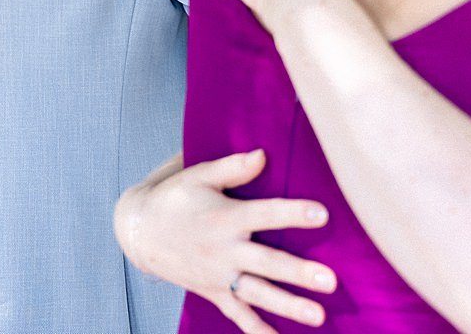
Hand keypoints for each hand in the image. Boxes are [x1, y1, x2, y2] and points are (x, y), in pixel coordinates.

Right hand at [116, 150, 334, 332]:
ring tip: (318, 316)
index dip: (293, 213)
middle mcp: (224, 250)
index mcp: (224, 217)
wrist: (140, 232)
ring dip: (288, 305)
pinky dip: (258, 330)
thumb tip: (263, 154)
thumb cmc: (175, 198)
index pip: (265, 214)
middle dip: (298, 273)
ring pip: (257, 293)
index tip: (323, 214)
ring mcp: (218, 276)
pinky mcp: (213, 293)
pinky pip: (238, 315)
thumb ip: (233, 167)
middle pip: (267, 262)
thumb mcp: (198, 176)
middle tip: (330, 281)